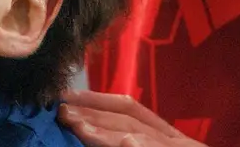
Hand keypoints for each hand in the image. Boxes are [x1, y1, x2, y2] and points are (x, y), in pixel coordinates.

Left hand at [58, 90, 209, 146]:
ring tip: (79, 127)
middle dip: (93, 114)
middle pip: (131, 119)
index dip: (96, 100)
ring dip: (108, 132)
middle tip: (60, 111)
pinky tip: (128, 145)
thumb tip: (89, 133)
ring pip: (142, 137)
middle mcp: (178, 141)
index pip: (130, 109)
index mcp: (167, 137)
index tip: (64, 97)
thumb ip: (136, 142)